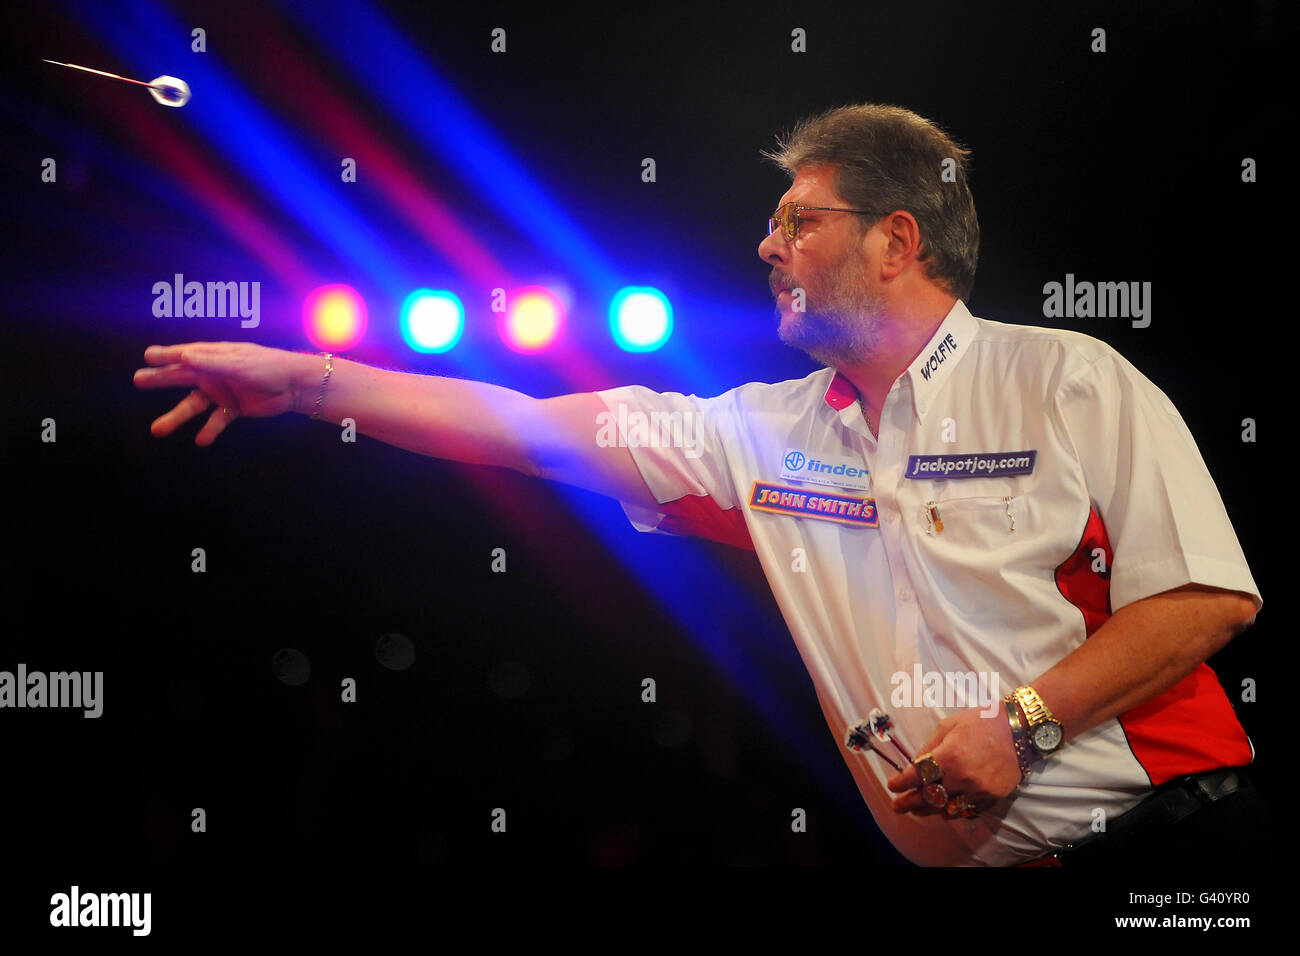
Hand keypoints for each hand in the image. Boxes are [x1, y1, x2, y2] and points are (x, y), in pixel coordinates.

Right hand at [133, 341, 302, 445]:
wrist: (295, 386)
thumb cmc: (268, 367)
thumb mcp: (238, 363)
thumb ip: (211, 362)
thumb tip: (182, 357)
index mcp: (214, 356)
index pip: (185, 355)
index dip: (166, 355)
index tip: (147, 356)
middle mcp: (214, 373)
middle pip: (181, 377)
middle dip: (160, 379)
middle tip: (138, 380)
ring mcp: (222, 391)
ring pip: (193, 405)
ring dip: (177, 417)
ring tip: (157, 430)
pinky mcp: (234, 408)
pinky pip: (216, 420)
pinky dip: (209, 431)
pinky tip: (200, 441)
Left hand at [886, 706, 1022, 816]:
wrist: (1018, 729)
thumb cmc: (980, 723)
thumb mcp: (948, 726)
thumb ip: (929, 747)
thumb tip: (914, 765)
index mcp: (948, 756)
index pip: (915, 777)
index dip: (900, 784)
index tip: (892, 785)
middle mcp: (961, 778)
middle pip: (927, 798)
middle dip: (908, 803)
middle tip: (897, 806)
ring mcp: (977, 791)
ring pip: (945, 809)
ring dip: (928, 810)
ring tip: (917, 809)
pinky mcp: (992, 798)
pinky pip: (967, 812)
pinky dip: (952, 812)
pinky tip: (943, 810)